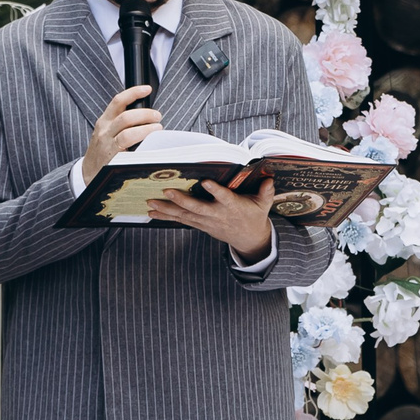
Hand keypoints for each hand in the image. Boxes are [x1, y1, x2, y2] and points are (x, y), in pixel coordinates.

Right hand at [81, 84, 161, 185]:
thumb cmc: (103, 153)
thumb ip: (121, 124)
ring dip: (146, 128)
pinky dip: (140, 141)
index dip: (133, 92)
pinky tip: (150, 143)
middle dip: (146, 114)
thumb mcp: (107, 134)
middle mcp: (104, 130)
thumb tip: (147, 116)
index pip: (118, 101)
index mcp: (104, 121)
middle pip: (126, 116)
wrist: (87, 174)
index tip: (147, 89)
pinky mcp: (111, 157)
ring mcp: (107, 145)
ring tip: (157, 128)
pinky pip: (127, 146)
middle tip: (157, 116)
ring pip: (128, 131)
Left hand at [148, 172, 278, 259]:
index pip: (225, 198)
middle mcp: (217, 215)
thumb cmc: (254, 216)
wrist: (249, 240)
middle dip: (181, 201)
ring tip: (150, 203)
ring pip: (185, 216)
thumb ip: (266, 192)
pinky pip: (181, 221)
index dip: (216, 191)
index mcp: (233, 207)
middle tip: (166, 191)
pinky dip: (166, 217)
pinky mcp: (200, 225)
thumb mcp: (263, 204)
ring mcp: (206, 222)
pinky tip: (152, 212)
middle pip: (198, 208)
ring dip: (166, 210)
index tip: (206, 182)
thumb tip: (270, 179)